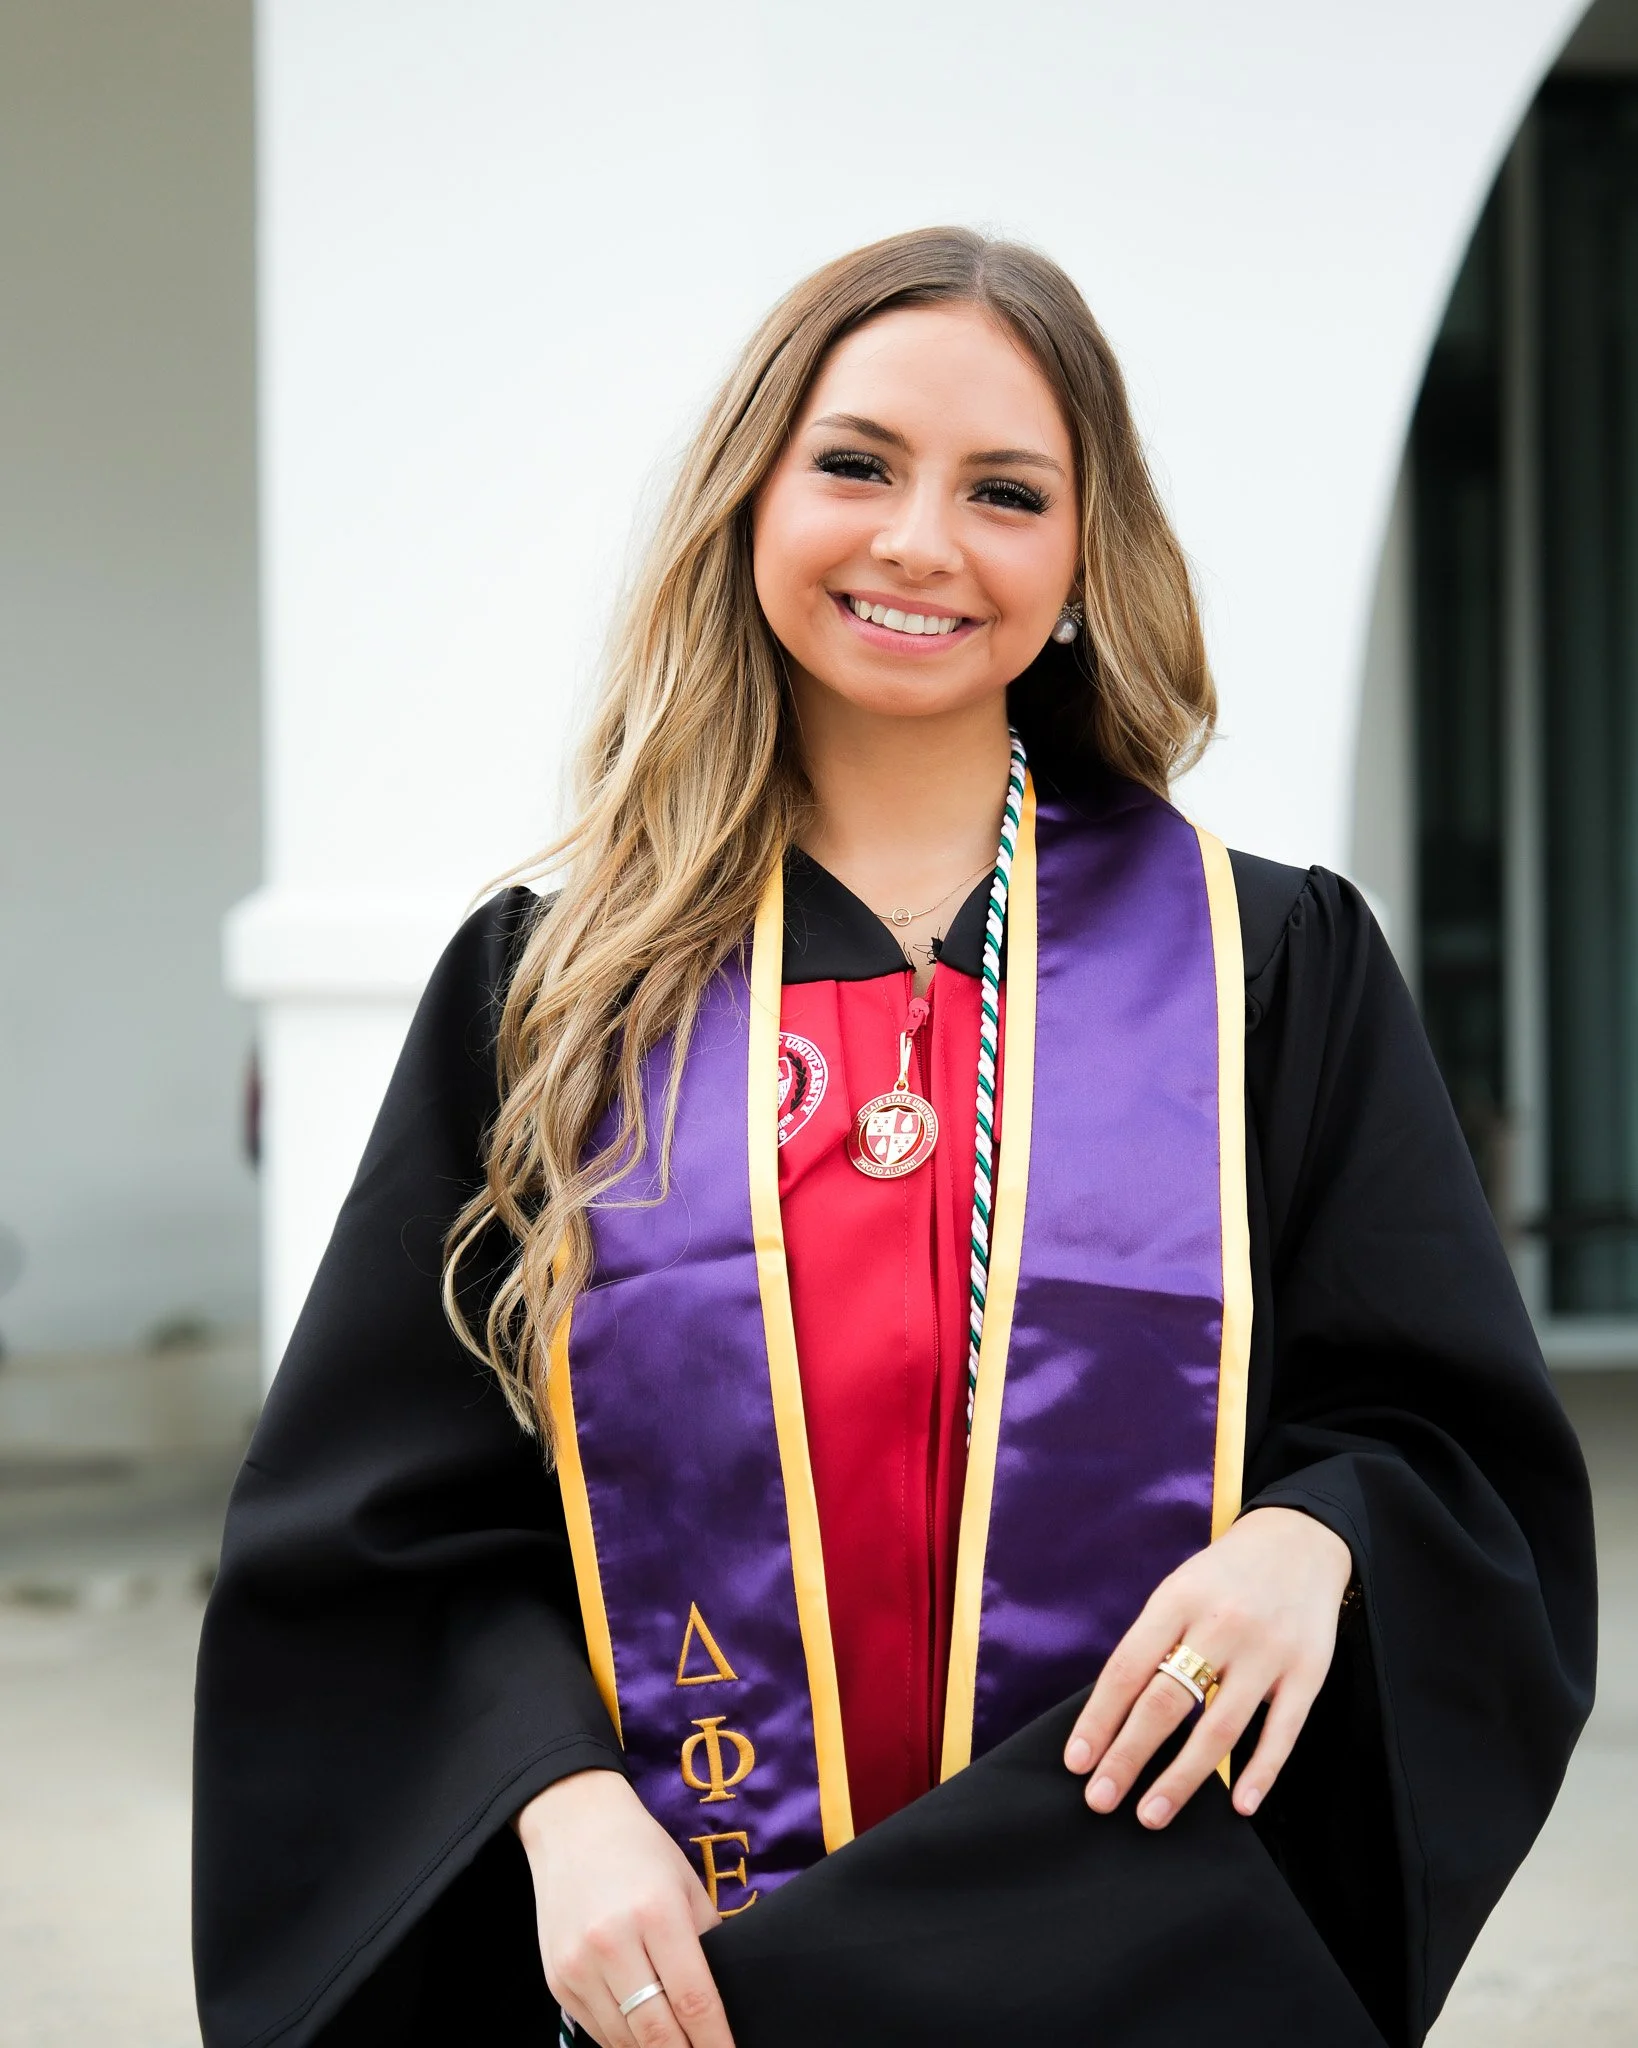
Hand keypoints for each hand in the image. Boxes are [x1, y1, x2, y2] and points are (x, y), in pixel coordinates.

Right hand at [515, 1769, 735, 2047]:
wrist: (572, 1825)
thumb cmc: (640, 1851)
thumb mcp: (687, 1884)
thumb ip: (707, 1940)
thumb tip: (726, 1999)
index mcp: (656, 1913)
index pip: (693, 1999)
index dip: (715, 2041)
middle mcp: (612, 1943)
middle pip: (656, 2032)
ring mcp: (579, 1965)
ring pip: (624, 2041)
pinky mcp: (557, 1980)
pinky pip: (596, 2032)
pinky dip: (623, 2043)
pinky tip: (643, 2040)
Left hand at [1062, 1506, 1353, 1826]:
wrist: (1301, 1540)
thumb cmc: (1224, 1575)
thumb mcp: (1178, 1589)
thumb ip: (1152, 1642)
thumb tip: (1113, 1714)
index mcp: (1178, 1600)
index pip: (1128, 1668)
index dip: (1099, 1718)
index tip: (1077, 1761)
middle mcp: (1221, 1624)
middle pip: (1166, 1702)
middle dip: (1128, 1756)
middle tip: (1100, 1800)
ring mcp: (1267, 1651)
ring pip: (1219, 1727)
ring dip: (1183, 1778)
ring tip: (1151, 1814)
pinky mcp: (1307, 1672)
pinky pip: (1282, 1732)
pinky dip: (1261, 1772)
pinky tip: (1240, 1805)